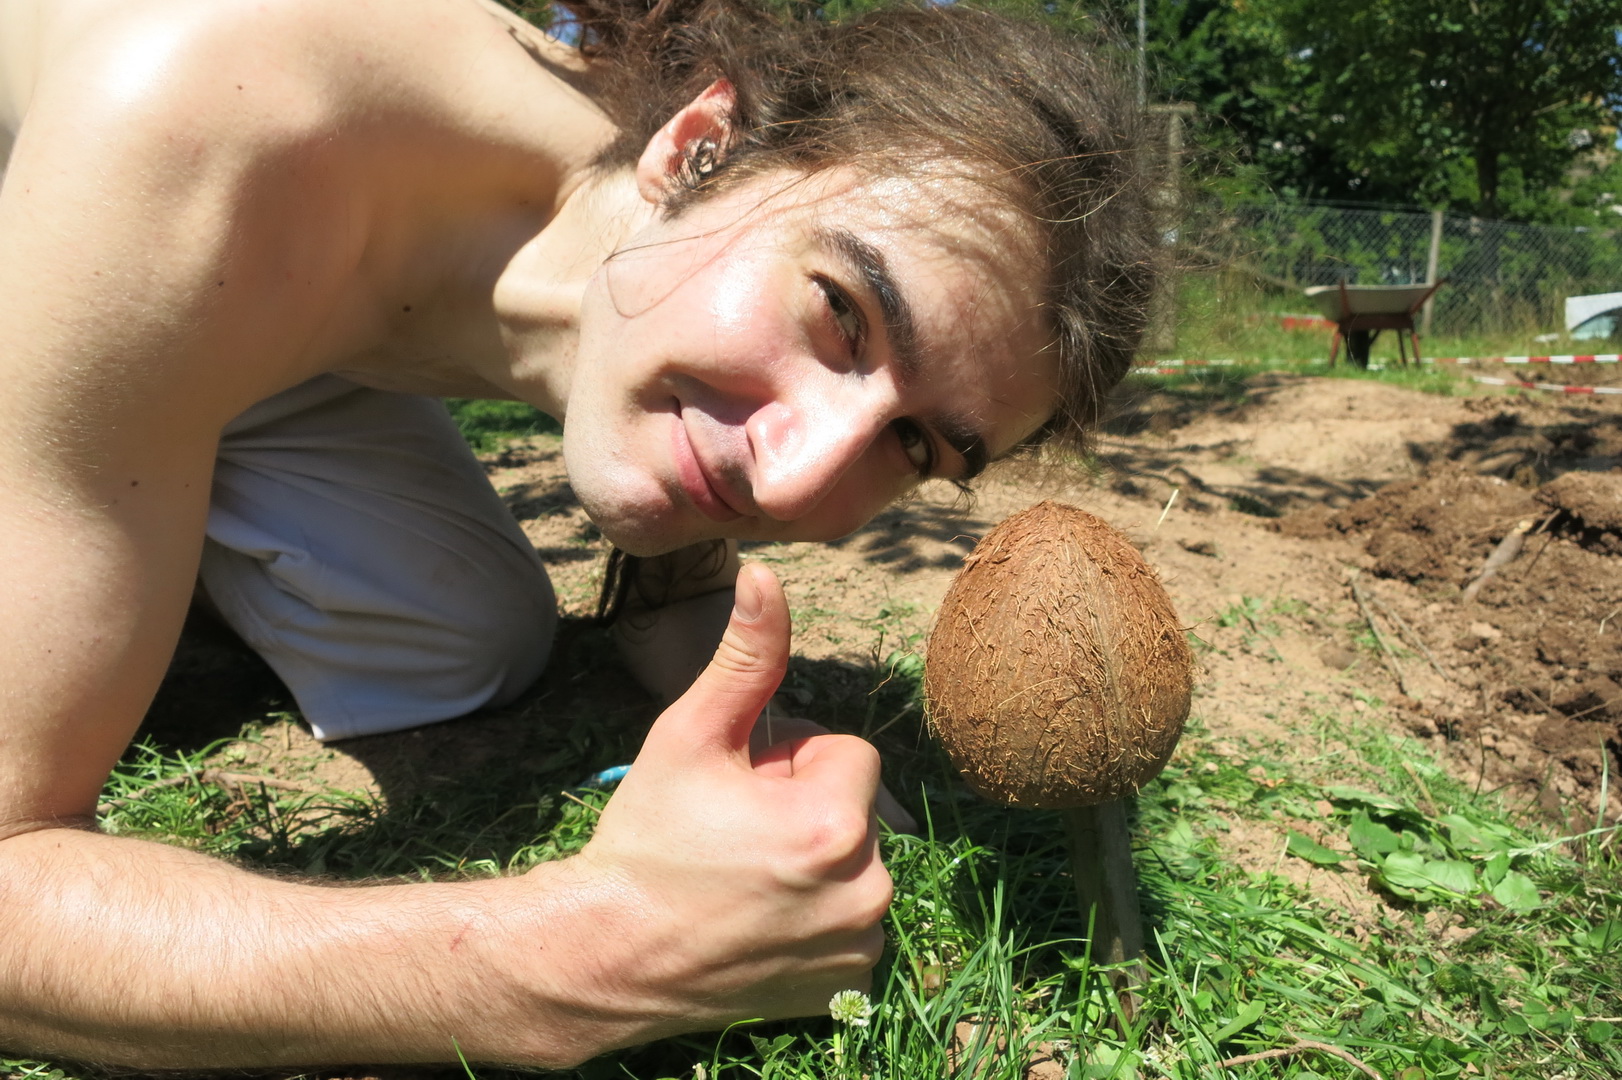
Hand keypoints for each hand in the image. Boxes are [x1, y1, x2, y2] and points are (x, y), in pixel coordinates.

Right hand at [568, 563, 893, 1042]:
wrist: (606, 957)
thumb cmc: (645, 840)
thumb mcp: (690, 736)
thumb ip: (745, 658)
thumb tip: (767, 576)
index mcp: (835, 823)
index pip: (848, 753)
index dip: (790, 760)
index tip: (742, 788)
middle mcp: (866, 890)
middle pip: (856, 809)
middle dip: (806, 808)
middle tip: (735, 835)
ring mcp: (859, 946)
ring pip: (855, 863)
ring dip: (814, 861)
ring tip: (743, 878)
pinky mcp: (847, 988)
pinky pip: (852, 922)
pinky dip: (816, 916)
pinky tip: (758, 922)